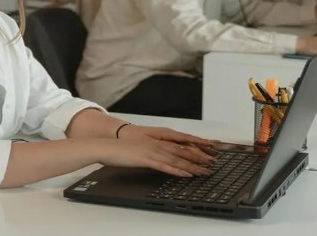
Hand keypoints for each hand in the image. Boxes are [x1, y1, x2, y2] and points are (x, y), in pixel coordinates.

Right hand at [97, 125, 217, 176]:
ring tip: (204, 172)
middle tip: (212, 163)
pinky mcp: (145, 159)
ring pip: (176, 159)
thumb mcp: (137, 150)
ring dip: (192, 166)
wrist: (105, 146)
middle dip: (198, 158)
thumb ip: (150, 153)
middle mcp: (156, 144)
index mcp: (155, 141)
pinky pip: (164, 166)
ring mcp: (151, 151)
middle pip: (181, 151)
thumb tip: (159, 160)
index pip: (178, 145)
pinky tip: (186, 175)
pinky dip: (177, 171)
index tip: (206, 154)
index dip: (194, 149)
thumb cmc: (118, 150)